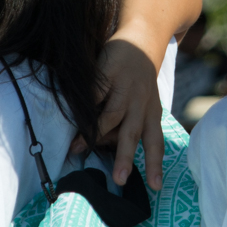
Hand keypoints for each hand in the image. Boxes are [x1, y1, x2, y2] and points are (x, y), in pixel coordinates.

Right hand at [85, 32, 164, 189]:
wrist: (141, 39)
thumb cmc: (138, 79)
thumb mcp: (143, 101)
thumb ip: (128, 123)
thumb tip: (104, 146)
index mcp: (152, 113)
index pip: (155, 143)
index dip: (155, 165)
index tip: (155, 187)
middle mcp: (141, 103)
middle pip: (133, 134)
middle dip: (125, 158)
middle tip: (119, 180)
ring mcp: (124, 88)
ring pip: (111, 116)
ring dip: (94, 134)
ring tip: (78, 150)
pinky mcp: (109, 73)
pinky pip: (95, 96)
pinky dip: (84, 110)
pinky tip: (71, 123)